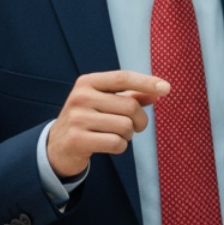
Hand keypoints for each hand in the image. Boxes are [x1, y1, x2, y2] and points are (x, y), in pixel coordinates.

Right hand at [46, 71, 169, 177]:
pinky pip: (116, 143)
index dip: (147, 82)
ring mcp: (77, 118)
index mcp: (87, 82)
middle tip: (133, 127)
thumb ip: (131, 96)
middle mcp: (80, 97)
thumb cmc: (88, 120)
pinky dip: (120, 147)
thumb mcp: (105, 102)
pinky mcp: (77, 140)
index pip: (123, 78)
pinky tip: (108, 145)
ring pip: (125, 126)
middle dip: (139, 120)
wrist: (57, 146)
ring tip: (116, 135)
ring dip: (128, 135)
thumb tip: (160, 91)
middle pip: (130, 106)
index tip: (166, 88)